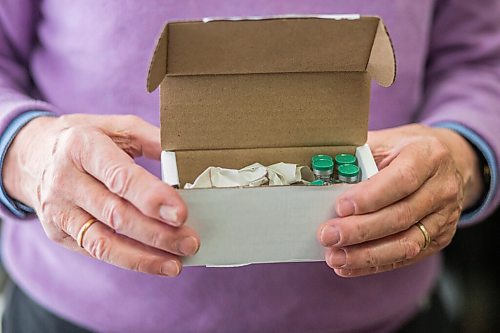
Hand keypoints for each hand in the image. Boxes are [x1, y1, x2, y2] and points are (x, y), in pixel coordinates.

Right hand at [3, 114, 199, 275]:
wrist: (32, 155)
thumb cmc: (85, 139)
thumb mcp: (115, 127)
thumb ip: (151, 139)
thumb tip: (185, 157)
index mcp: (82, 146)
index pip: (119, 177)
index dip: (151, 197)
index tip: (180, 214)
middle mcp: (65, 180)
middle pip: (115, 214)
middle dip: (157, 233)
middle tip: (190, 241)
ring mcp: (58, 210)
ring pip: (103, 242)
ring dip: (144, 257)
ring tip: (176, 264)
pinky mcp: (58, 232)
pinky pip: (95, 251)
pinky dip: (128, 260)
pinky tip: (155, 263)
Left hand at [317, 124, 483, 276]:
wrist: (446, 161)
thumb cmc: (406, 149)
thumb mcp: (386, 140)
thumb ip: (358, 154)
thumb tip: (322, 168)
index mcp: (427, 156)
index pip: (401, 180)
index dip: (370, 197)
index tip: (340, 207)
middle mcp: (442, 188)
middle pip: (400, 216)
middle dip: (360, 230)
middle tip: (329, 235)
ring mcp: (444, 216)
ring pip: (406, 243)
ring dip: (366, 254)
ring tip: (336, 257)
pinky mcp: (439, 238)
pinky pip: (407, 256)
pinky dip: (375, 264)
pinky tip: (350, 266)